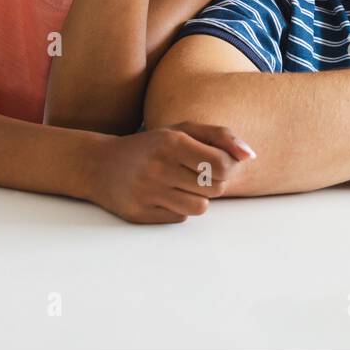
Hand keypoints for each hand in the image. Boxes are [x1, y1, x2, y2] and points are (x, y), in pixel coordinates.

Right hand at [86, 122, 255, 223]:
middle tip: (193, 173)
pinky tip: (162, 196)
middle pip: (215, 188)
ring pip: (200, 208)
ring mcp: (148, 193)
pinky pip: (180, 218)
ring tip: (179, 185)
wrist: (99, 165)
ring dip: (197, 198)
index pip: (223, 165)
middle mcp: (158, 167)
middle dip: (211, 182)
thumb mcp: (183, 131)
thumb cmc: (151, 146)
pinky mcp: (141, 214)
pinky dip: (178, 209)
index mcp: (172, 142)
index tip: (213, 162)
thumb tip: (250, 156)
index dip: (226, 166)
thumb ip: (220, 136)